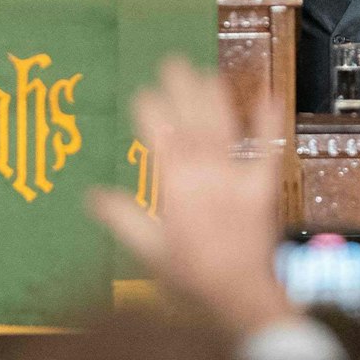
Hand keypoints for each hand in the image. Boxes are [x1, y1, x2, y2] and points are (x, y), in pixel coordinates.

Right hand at [89, 56, 295, 337]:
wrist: (241, 298)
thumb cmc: (191, 277)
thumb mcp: (148, 251)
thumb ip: (122, 218)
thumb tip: (91, 195)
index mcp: (177, 187)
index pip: (161, 136)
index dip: (151, 111)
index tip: (142, 93)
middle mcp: (207, 175)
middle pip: (192, 123)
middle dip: (181, 90)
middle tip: (172, 62)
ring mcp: (236, 179)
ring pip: (223, 129)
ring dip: (215, 99)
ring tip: (206, 72)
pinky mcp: (261, 188)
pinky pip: (265, 151)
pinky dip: (268, 124)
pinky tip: (268, 96)